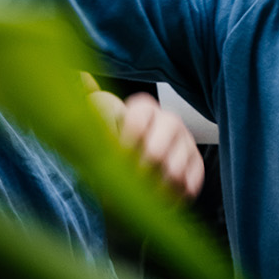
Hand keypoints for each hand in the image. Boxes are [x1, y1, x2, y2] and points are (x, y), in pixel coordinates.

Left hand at [85, 79, 204, 200]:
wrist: (130, 180)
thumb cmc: (109, 153)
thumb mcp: (95, 132)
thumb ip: (91, 110)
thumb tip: (82, 76)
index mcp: (143, 108)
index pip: (138, 119)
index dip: (123, 145)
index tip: (113, 162)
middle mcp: (168, 120)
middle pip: (156, 151)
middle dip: (135, 176)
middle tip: (123, 188)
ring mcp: (185, 141)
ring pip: (173, 172)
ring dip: (151, 192)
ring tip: (137, 198)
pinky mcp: (196, 164)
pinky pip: (189, 184)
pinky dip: (171, 199)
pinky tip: (158, 201)